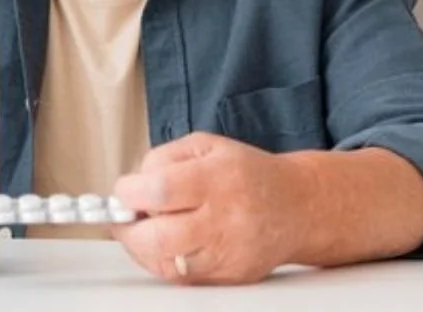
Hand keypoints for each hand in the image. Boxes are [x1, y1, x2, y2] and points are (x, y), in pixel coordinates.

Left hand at [110, 132, 313, 284]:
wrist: (297, 207)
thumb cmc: (247, 174)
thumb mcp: (205, 145)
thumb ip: (162, 158)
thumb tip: (132, 185)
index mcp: (217, 179)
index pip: (159, 191)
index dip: (130, 193)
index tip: (125, 190)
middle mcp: (225, 219)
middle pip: (159, 237)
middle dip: (128, 228)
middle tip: (127, 215)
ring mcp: (229, 253)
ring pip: (167, 263)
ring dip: (143, 247)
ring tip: (147, 228)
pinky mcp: (231, 276)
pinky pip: (182, 276)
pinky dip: (163, 260)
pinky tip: (166, 242)